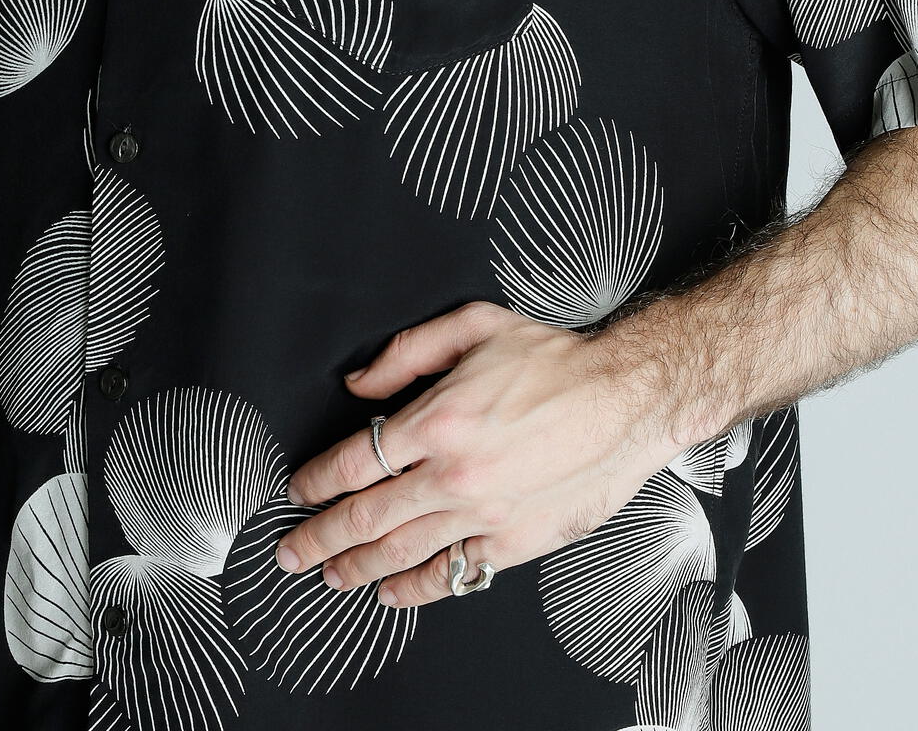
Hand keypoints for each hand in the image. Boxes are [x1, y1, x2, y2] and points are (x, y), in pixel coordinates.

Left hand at [275, 300, 686, 607]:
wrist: (626, 399)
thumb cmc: (556, 361)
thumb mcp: (475, 326)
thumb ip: (408, 351)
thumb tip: (359, 381)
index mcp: (438, 419)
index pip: (354, 461)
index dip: (316, 481)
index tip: (301, 489)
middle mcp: (453, 474)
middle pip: (364, 517)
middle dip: (318, 537)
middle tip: (291, 550)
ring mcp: (481, 514)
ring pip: (399, 552)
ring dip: (355, 567)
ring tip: (330, 574)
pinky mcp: (512, 542)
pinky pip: (451, 574)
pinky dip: (415, 588)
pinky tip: (393, 592)